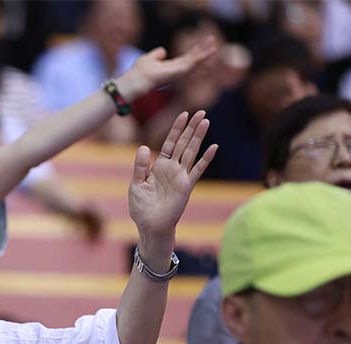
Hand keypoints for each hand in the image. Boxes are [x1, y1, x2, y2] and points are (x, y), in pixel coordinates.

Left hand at [118, 37, 217, 99]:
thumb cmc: (139, 72)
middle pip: (192, 59)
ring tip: (214, 44)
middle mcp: (176, 71)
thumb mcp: (149, 58)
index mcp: (170, 68)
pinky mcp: (180, 72)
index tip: (202, 44)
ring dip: (205, 52)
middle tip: (212, 40)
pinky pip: (194, 62)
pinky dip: (202, 56)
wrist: (136, 81)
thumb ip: (157, 55)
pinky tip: (210, 50)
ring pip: (195, 60)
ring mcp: (178, 72)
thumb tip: (163, 51)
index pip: (185, 59)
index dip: (193, 51)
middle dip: (202, 50)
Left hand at [128, 111, 216, 239]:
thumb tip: (145, 147)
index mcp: (159, 166)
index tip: (183, 114)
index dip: (176, 129)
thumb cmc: (142, 207)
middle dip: (191, 127)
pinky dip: (206, 158)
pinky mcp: (187, 186)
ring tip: (206, 121)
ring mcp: (181, 176)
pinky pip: (198, 170)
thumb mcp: (136, 184)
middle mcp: (172, 168)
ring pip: (191, 152)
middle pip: (183, 143)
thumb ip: (140, 166)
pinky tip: (214, 146)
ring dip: (198, 137)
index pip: (170, 143)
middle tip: (201, 111)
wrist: (150, 225)